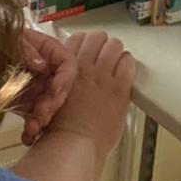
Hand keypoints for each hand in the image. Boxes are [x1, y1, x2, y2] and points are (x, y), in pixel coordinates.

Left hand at [15, 28, 77, 145]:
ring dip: (42, 120)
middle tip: (40, 116)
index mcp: (50, 52)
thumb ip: (25, 47)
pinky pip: (33, 118)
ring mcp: (38, 90)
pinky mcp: (26, 104)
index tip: (54, 91)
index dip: (65, 80)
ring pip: (48, 108)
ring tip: (32, 130)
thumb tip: (41, 65)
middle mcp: (48, 72)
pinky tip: (27, 138)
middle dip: (52, 105)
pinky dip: (31, 130)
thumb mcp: (11, 36)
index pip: (68, 65)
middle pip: (60, 90)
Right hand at [46, 30, 134, 162]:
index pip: (76, 39)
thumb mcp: (52, 96)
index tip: (87, 52)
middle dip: (101, 44)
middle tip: (104, 56)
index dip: (84, 44)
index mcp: (65, 68)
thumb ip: (60, 81)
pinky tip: (125, 72)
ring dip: (116, 52)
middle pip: (96, 37)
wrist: (74, 143)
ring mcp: (102, 75)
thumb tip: (66, 76)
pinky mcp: (119, 87)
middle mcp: (83, 66)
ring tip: (116, 62)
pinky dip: (128, 63)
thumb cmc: (59, 129)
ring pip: (114, 45)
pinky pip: (128, 62)